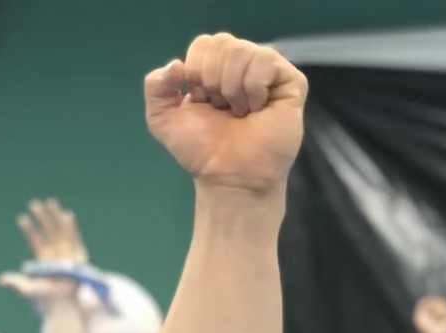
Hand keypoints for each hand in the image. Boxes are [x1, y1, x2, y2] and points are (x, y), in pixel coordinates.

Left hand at [0, 197, 87, 303]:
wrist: (63, 310)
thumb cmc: (46, 303)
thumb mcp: (28, 291)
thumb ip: (15, 283)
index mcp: (44, 261)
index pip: (35, 241)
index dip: (29, 230)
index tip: (21, 218)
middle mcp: (56, 256)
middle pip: (48, 232)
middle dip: (42, 218)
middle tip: (34, 203)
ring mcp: (68, 255)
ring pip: (61, 232)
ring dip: (55, 217)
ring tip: (50, 202)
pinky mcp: (79, 257)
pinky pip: (75, 239)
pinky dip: (71, 228)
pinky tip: (66, 215)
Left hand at [145, 34, 306, 192]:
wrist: (229, 178)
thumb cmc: (203, 152)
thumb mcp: (163, 121)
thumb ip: (155, 89)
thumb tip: (175, 64)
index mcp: (215, 68)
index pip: (203, 44)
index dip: (196, 73)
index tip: (202, 102)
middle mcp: (241, 65)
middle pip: (221, 43)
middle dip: (212, 80)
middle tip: (221, 109)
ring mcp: (267, 72)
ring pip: (241, 51)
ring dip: (231, 89)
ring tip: (240, 113)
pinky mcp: (290, 82)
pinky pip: (266, 60)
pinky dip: (253, 87)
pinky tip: (256, 108)